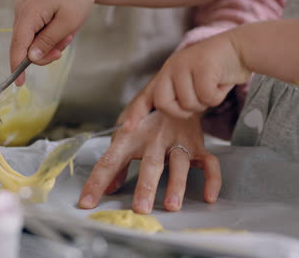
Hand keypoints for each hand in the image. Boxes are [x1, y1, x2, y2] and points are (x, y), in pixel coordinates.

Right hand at [10, 0, 95, 84]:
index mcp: (28, 13)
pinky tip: (63, 30)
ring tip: (68, 34)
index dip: (17, 66)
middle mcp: (21, 12)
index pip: (17, 45)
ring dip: (51, 44)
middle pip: (25, 46)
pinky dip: (50, 37)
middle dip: (46, 52)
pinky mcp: (31, 12)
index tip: (19, 83)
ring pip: (33, 41)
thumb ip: (47, 42)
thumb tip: (31, 58)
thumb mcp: (67, 24)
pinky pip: (37, 33)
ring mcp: (25, 11)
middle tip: (63, 47)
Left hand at [78, 110, 221, 213]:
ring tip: (172, 205)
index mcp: (130, 136)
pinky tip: (209, 196)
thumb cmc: (145, 117)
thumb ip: (116, 160)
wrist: (176, 89)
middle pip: (150, 163)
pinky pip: (209, 162)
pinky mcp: (197, 146)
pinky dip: (212, 179)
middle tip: (140, 208)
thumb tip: (109, 188)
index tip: (87, 202)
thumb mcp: (124, 133)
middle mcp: (154, 138)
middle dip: (145, 186)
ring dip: (176, 184)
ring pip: (179, 163)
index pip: (110, 161)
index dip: (97, 182)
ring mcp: (178, 141)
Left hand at [124, 32, 250, 128]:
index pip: (146, 96)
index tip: (126, 128)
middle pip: (165, 104)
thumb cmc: (216, 71)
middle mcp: (171, 68)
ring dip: (205, 102)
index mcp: (166, 74)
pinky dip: (216, 96)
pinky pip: (206, 97)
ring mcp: (185, 65)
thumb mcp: (191, 82)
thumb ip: (178, 95)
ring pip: (188, 103)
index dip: (135, 113)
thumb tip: (169, 114)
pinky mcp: (202, 65)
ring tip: (212, 86)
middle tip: (198, 101)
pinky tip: (220, 82)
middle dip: (182, 111)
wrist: (238, 49)